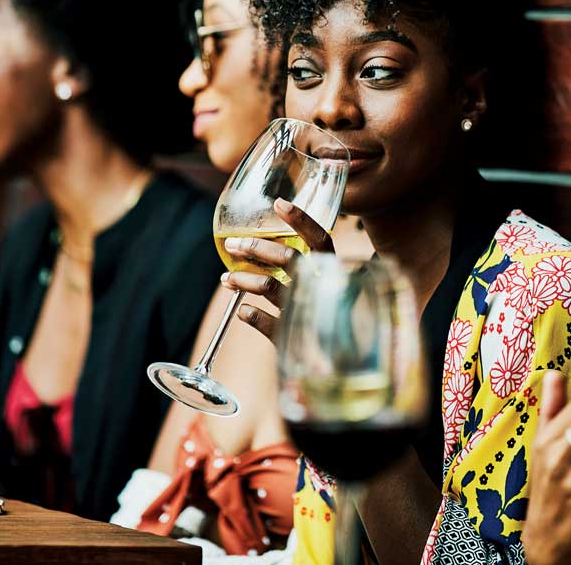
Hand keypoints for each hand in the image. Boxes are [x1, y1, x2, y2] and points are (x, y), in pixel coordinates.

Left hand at [221, 198, 334, 339]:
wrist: (344, 367)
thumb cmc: (332, 323)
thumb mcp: (325, 293)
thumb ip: (307, 273)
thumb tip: (272, 250)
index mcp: (334, 273)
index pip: (320, 240)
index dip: (301, 221)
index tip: (279, 203)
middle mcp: (324, 289)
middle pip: (289, 259)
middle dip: (256, 248)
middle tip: (233, 244)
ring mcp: (309, 314)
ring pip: (271, 287)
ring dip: (244, 279)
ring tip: (226, 279)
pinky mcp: (296, 340)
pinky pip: (269, 324)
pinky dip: (252, 316)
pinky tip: (243, 311)